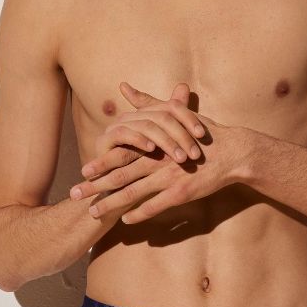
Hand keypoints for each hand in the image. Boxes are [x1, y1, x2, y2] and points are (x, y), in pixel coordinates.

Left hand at [71, 99, 246, 223]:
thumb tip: (124, 86)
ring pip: (133, 193)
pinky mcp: (181, 193)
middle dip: (95, 186)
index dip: (100, 163)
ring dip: (111, 203)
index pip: (120, 154)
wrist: (232, 152)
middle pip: (119, 175)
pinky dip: (140, 213)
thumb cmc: (202, 132)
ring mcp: (168, 178)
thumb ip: (147, 102)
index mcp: (153, 144)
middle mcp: (157, 161)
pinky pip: (156, 205)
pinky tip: (125, 220)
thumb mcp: (174, 113)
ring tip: (92, 211)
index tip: (80, 171)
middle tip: (75, 194)